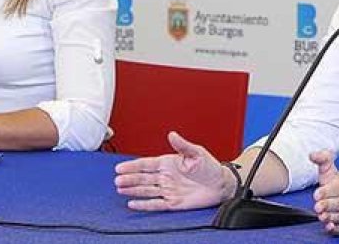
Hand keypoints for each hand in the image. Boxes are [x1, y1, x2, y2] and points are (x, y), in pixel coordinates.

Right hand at [114, 131, 232, 210]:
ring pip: (146, 190)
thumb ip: (182, 145)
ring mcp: (168, 190)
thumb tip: (172, 134)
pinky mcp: (173, 203)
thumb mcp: (196, 153)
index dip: (132, 166)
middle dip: (129, 179)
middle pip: (143, 178)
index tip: (120, 168)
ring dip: (133, 190)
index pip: (146, 164)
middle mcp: (165, 177)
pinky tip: (133, 204)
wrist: (221, 184)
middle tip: (117, 180)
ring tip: (120, 189)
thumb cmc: (209, 167)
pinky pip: (156, 204)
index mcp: (168, 163)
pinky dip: (144, 205)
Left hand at [311, 150, 338, 235]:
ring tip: (322, 216)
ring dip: (329, 217)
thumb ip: (323, 160)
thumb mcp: (332, 172)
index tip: (318, 193)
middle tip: (318, 206)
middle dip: (327, 205)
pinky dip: (335, 228)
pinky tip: (329, 226)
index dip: (326, 191)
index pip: (335, 188)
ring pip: (338, 217)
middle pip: (337, 204)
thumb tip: (312, 154)